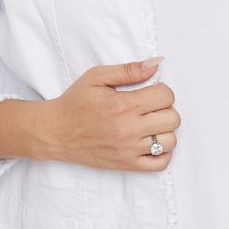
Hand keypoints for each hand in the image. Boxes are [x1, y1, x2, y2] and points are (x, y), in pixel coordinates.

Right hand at [34, 57, 180, 171]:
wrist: (56, 132)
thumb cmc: (75, 103)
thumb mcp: (97, 77)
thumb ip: (129, 70)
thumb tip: (156, 63)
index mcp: (123, 105)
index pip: (166, 96)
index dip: (161, 90)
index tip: (149, 92)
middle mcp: (129, 129)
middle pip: (172, 118)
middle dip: (164, 109)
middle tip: (149, 107)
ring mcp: (129, 150)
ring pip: (170, 141)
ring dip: (164, 130)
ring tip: (149, 124)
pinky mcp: (127, 165)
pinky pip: (160, 163)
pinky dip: (162, 152)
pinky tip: (150, 141)